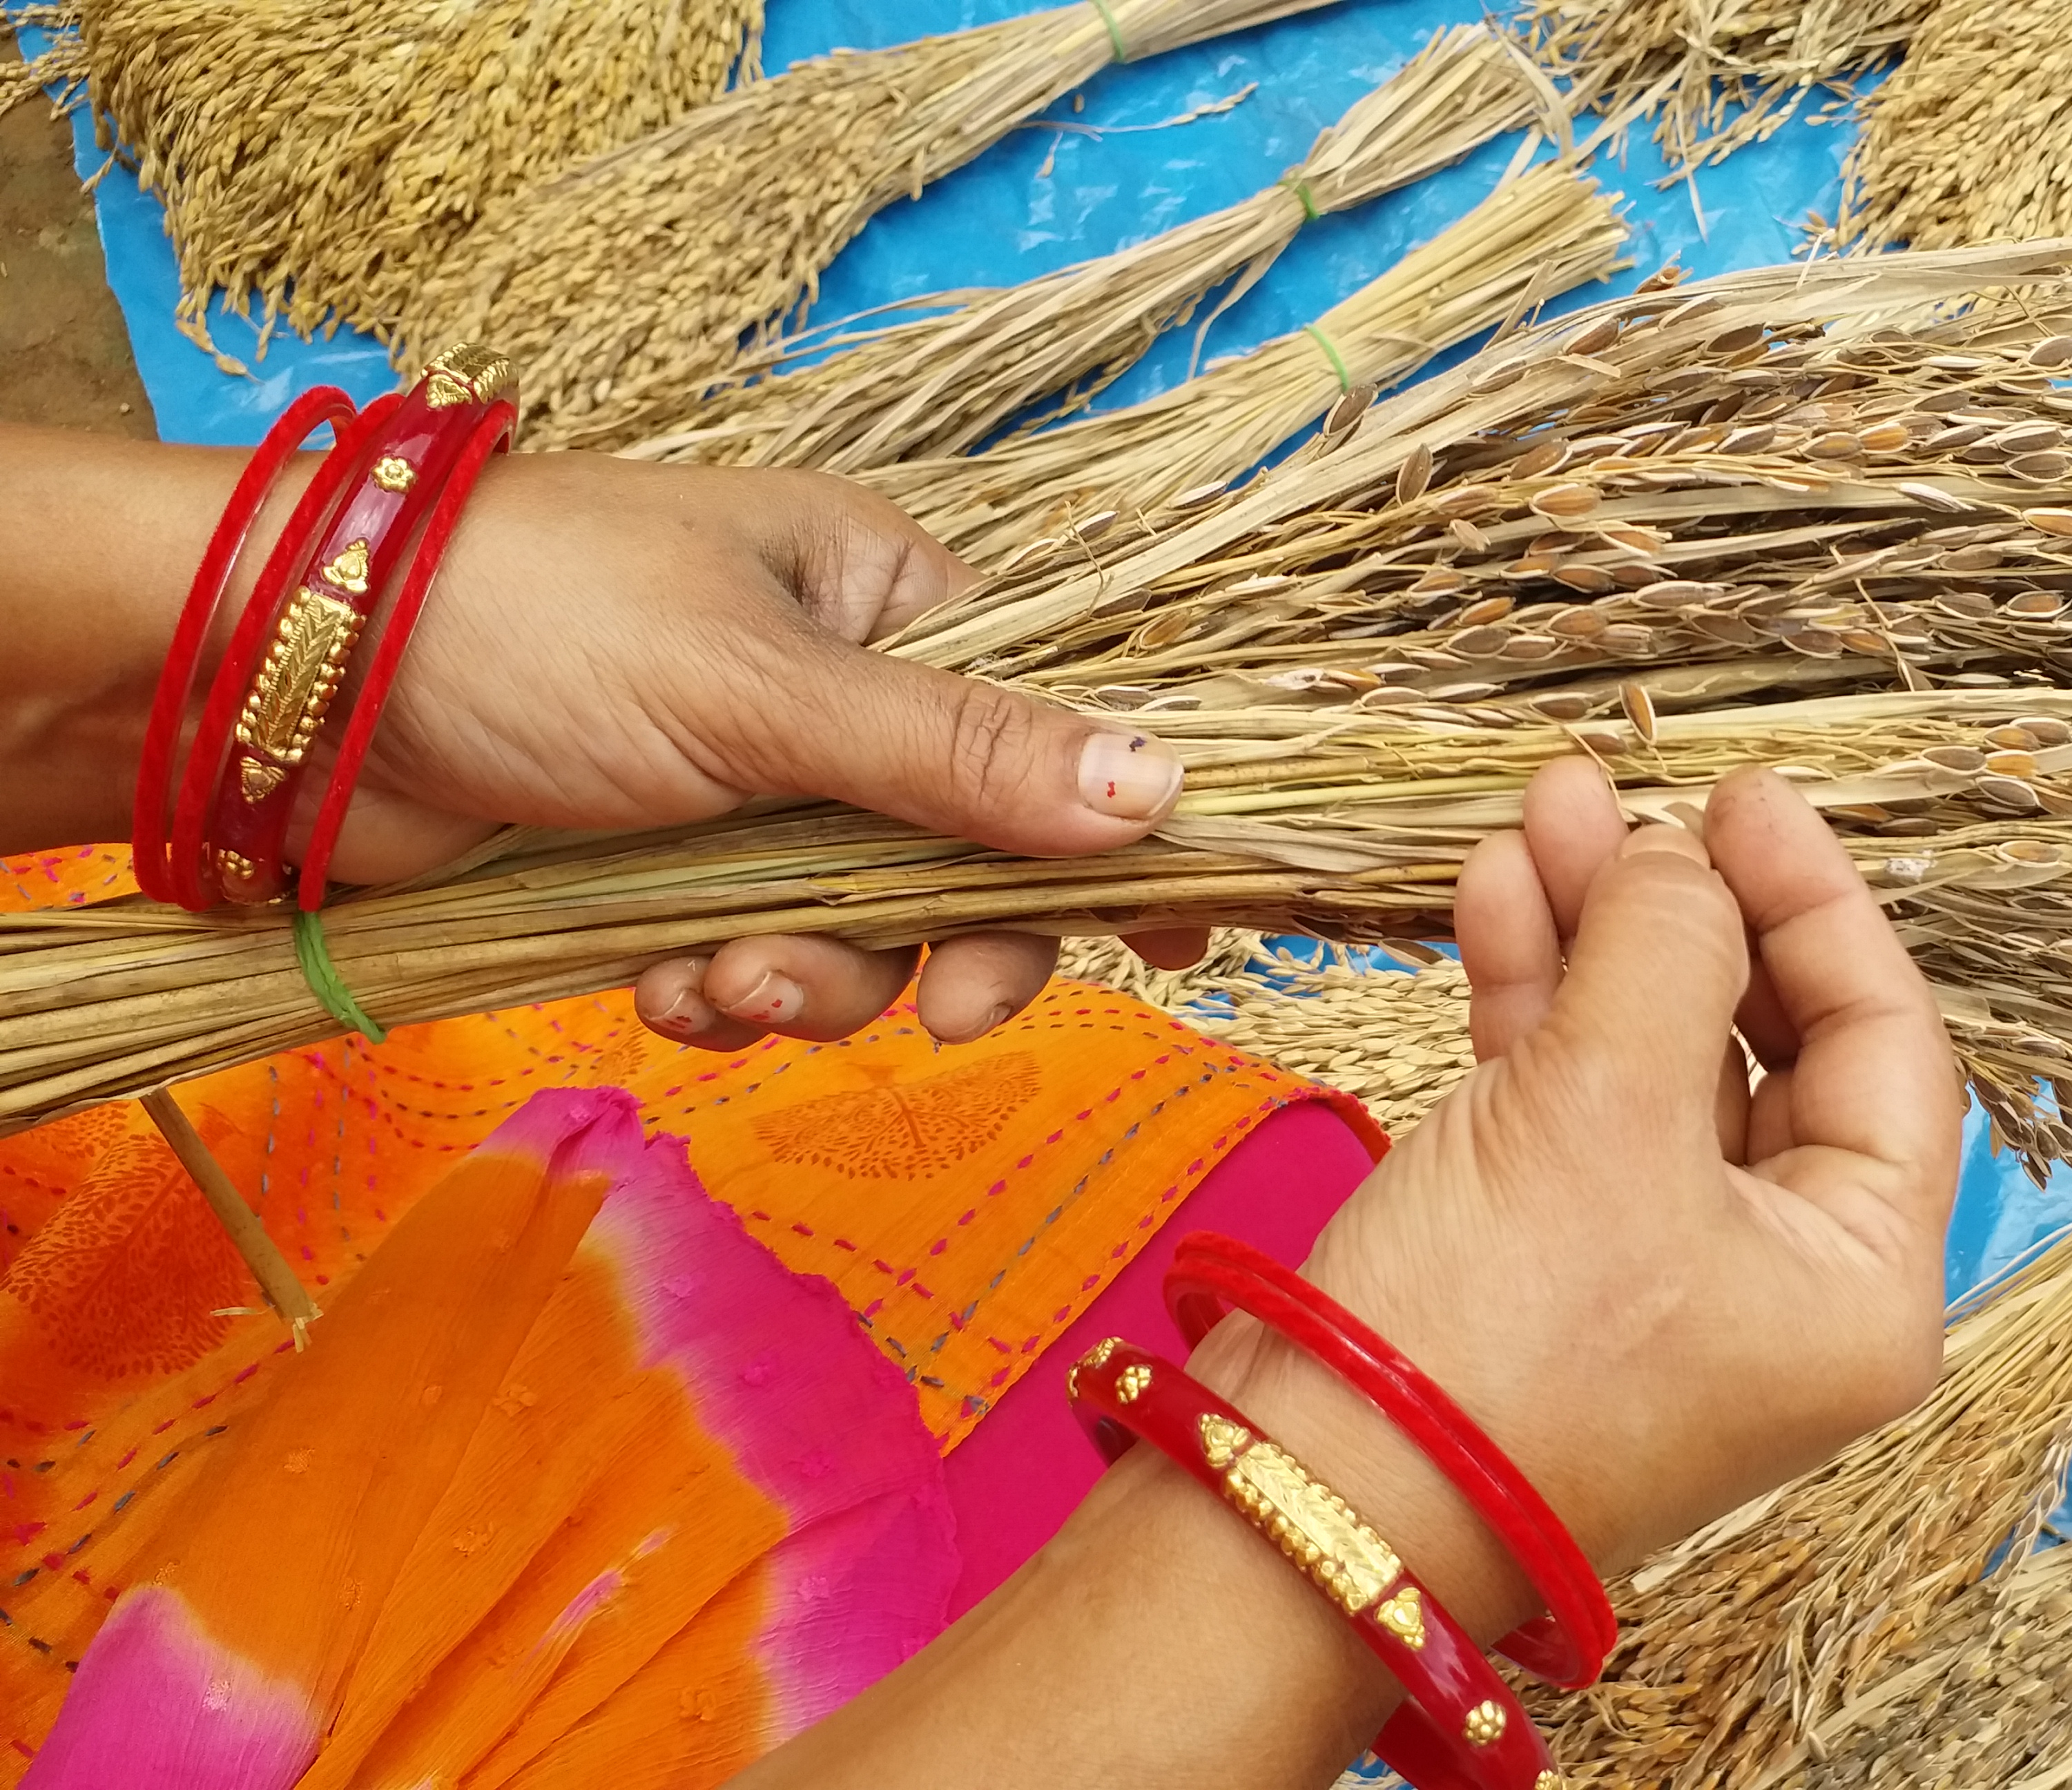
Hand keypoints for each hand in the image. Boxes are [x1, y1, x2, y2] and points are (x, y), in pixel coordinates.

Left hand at [301, 451, 1204, 1047]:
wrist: (286, 690)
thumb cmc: (534, 626)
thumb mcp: (764, 691)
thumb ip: (960, 757)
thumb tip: (1163, 786)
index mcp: (885, 597)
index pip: (1059, 722)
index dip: (1123, 832)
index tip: (1182, 937)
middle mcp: (837, 687)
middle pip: (973, 856)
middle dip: (934, 945)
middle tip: (934, 1014)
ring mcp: (752, 783)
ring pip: (862, 929)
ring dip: (811, 984)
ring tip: (718, 980)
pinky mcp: (668, 865)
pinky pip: (759, 961)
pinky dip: (726, 995)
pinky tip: (661, 987)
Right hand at [731, 760, 1963, 1787]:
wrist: (1307, 1497)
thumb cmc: (1492, 1344)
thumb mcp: (1607, 1106)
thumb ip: (1667, 948)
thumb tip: (1677, 854)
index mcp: (1860, 1284)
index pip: (1888, 1049)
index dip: (1818, 905)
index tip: (1743, 799)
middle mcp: (1777, 1288)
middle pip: (1768, 1047)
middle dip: (1685, 910)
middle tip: (1623, 799)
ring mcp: (1657, 1277)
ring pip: (1653, 1060)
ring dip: (1598, 934)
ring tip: (1539, 816)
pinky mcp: (1546, 1267)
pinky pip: (1568, 1103)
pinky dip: (1537, 999)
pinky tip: (1496, 897)